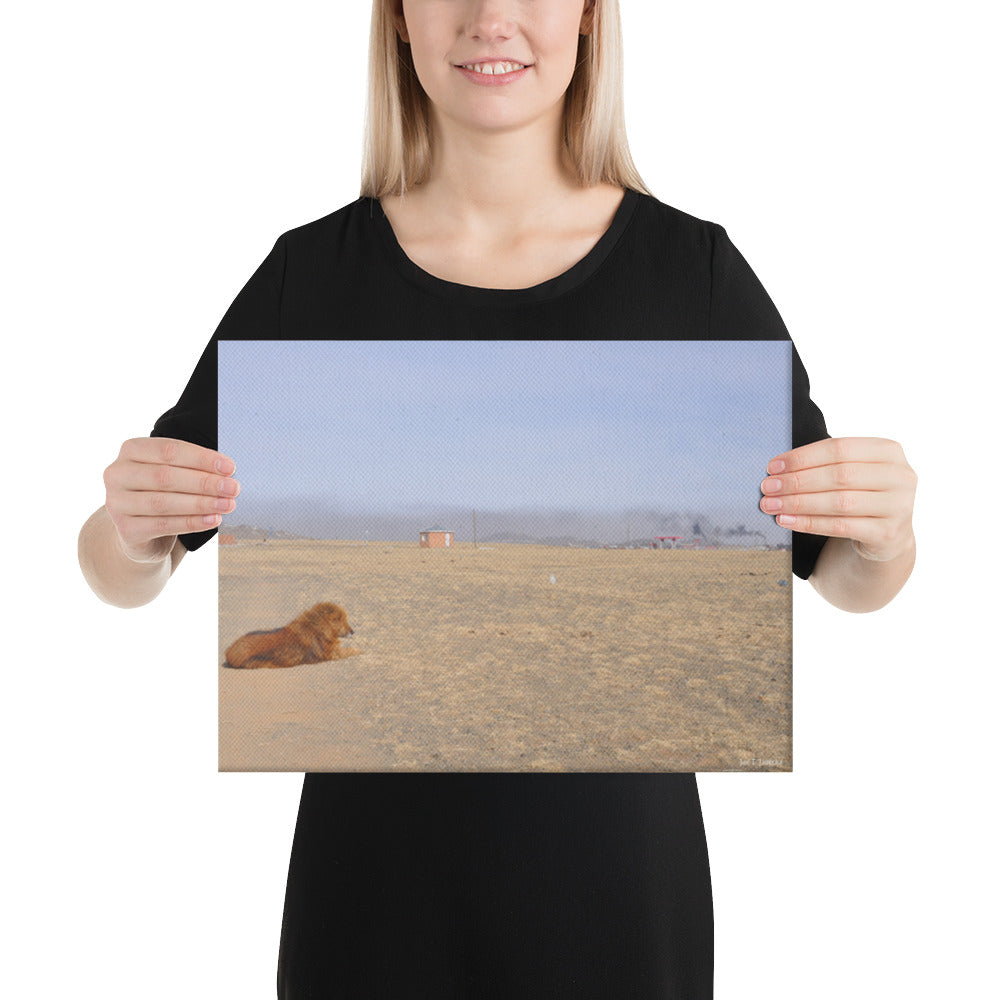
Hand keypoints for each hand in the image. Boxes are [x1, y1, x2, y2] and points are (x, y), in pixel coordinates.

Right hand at [103, 438, 239, 562]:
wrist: (141, 532)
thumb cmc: (163, 493)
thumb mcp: (173, 473)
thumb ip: (193, 467)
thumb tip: (227, 472)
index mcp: (131, 450)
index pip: (169, 450)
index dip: (201, 458)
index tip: (230, 467)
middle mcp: (117, 474)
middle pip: (165, 476)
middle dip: (204, 482)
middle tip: (233, 488)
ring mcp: (117, 502)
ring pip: (164, 502)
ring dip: (201, 503)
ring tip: (227, 505)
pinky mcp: (126, 529)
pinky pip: (164, 525)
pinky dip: (192, 522)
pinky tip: (213, 520)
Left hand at [760, 437, 916, 562]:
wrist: (887, 535)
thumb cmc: (861, 495)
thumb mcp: (853, 472)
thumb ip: (826, 464)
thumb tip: (777, 469)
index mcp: (889, 451)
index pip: (839, 448)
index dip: (803, 457)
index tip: (773, 466)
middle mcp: (900, 476)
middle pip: (839, 475)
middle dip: (797, 481)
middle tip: (767, 487)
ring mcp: (899, 506)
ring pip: (839, 502)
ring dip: (799, 503)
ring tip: (771, 505)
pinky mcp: (888, 533)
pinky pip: (840, 526)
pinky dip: (809, 523)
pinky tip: (786, 521)